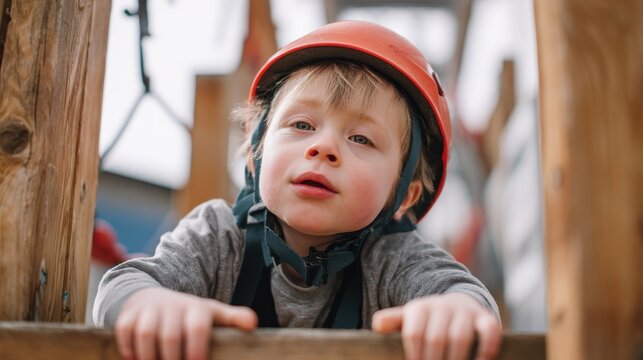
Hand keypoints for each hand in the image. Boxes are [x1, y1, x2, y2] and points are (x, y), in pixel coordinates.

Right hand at [115, 288, 257, 359]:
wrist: (154, 299)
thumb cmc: (189, 315)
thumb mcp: (212, 314)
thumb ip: (232, 319)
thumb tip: (253, 323)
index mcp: (196, 308)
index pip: (197, 327)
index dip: (197, 350)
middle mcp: (172, 306)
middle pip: (171, 336)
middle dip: (172, 359)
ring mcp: (148, 309)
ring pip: (146, 334)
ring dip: (150, 357)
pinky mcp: (128, 315)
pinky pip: (125, 332)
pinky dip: (129, 350)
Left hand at [372, 293, 500, 359]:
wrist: (459, 305)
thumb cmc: (428, 321)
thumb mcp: (408, 319)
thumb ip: (393, 321)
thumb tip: (377, 325)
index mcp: (419, 308)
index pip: (414, 334)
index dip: (414, 356)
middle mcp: (442, 306)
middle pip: (436, 338)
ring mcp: (466, 312)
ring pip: (460, 337)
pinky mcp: (486, 318)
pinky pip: (488, 332)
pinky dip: (486, 351)